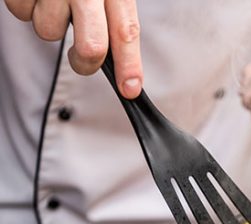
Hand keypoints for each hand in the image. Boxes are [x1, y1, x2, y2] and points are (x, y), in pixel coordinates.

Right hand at [5, 0, 142, 98]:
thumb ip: (115, 14)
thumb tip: (123, 61)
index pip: (125, 32)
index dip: (129, 65)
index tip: (130, 89)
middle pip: (91, 47)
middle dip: (86, 62)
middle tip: (81, 58)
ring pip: (49, 32)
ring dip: (49, 22)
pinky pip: (21, 12)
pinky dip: (26, 5)